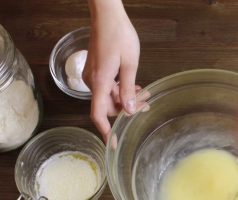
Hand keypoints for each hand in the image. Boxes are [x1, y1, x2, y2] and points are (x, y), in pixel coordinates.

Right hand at [83, 0, 140, 139]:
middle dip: (125, 110)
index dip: (106, 131)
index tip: (113, 144)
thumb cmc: (119, 35)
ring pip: (108, 97)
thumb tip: (129, 109)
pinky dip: (118, 90)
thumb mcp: (130, 63)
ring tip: (143, 94)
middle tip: (145, 106)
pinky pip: (106, 87)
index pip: (99, 114)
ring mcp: (92, 75)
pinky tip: (133, 86)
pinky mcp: (94, 70)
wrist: (107, 16)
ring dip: (124, 98)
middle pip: (106, 106)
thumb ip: (129, 88)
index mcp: (100, 81)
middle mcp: (92, 81)